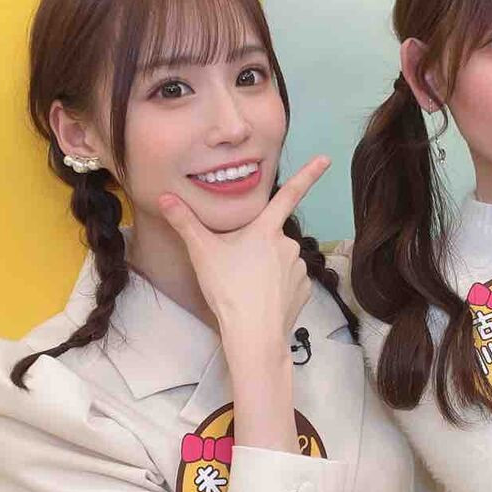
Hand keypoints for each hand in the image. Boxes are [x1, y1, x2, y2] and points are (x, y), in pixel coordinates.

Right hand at [158, 156, 329, 353]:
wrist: (254, 332)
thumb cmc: (229, 289)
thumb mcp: (202, 252)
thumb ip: (184, 222)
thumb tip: (164, 197)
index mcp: (266, 229)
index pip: (290, 193)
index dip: (308, 174)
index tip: (326, 159)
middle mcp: (288, 244)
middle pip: (270, 237)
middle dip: (255, 248)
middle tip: (236, 268)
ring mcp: (299, 268)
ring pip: (280, 260)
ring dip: (266, 268)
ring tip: (247, 286)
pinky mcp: (304, 290)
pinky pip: (289, 281)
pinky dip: (277, 287)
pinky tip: (262, 298)